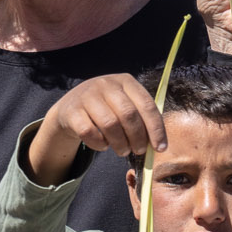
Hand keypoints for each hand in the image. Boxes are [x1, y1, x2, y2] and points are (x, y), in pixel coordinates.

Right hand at [28, 74, 170, 184]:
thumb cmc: (106, 108)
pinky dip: (99, 144)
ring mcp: (87, 96)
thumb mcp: (123, 104)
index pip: (147, 105)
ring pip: (109, 124)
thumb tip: (158, 144)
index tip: (160, 148)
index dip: (156, 129)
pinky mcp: (72, 110)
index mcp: (125, 81)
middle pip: (128, 115)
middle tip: (139, 151)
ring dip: (120, 143)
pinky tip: (103, 145)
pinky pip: (89, 132)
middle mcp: (106, 84)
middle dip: (137, 137)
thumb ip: (140, 118)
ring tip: (123, 151)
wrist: (70, 106)